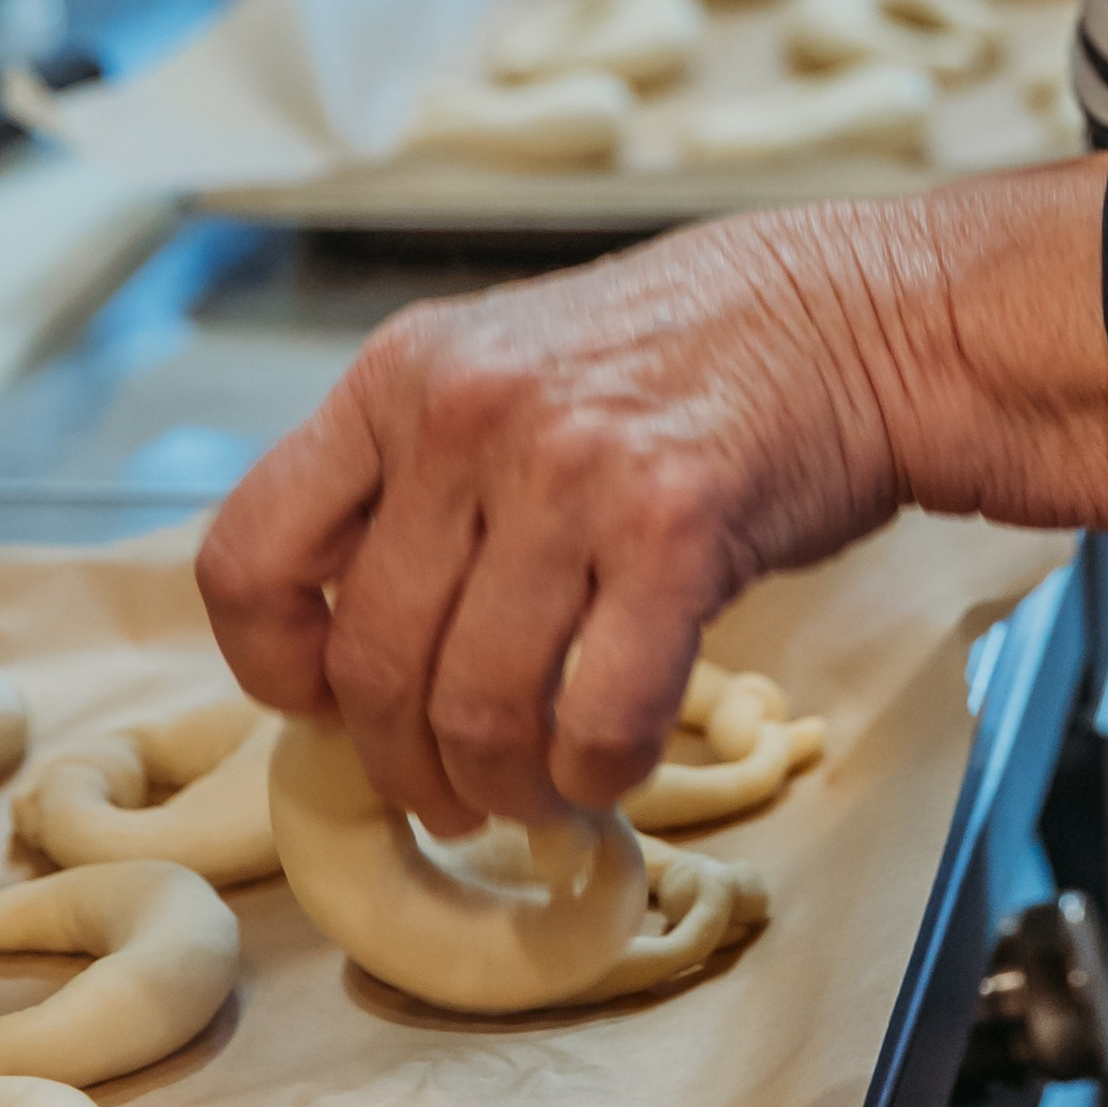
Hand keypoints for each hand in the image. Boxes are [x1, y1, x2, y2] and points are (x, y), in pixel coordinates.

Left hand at [196, 162, 1107, 836]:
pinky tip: (615, 765)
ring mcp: (568, 466)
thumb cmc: (685, 359)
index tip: (331, 705)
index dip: (275, 668)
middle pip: (370, 664)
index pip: (251, 555)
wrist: (856, 314)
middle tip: (459, 792)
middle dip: (409, 765)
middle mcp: (464, 412)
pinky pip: (596, 718)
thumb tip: (352, 653)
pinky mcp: (672, 527)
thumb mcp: (509, 372)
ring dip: (506, 787)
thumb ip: (423, 482)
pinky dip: (598, 775)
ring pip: (475, 709)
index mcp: (401, 374)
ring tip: (540, 792)